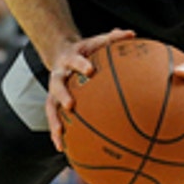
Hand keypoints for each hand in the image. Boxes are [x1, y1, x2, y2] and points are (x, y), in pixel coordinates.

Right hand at [45, 28, 135, 151]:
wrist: (61, 54)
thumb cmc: (86, 51)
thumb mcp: (97, 42)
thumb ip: (113, 38)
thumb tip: (133, 34)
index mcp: (70, 59)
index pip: (75, 60)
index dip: (81, 64)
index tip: (89, 71)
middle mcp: (59, 74)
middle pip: (57, 84)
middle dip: (62, 95)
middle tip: (70, 105)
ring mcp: (54, 90)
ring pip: (50, 106)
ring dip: (54, 120)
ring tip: (60, 135)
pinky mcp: (53, 102)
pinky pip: (53, 118)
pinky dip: (56, 133)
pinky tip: (62, 149)